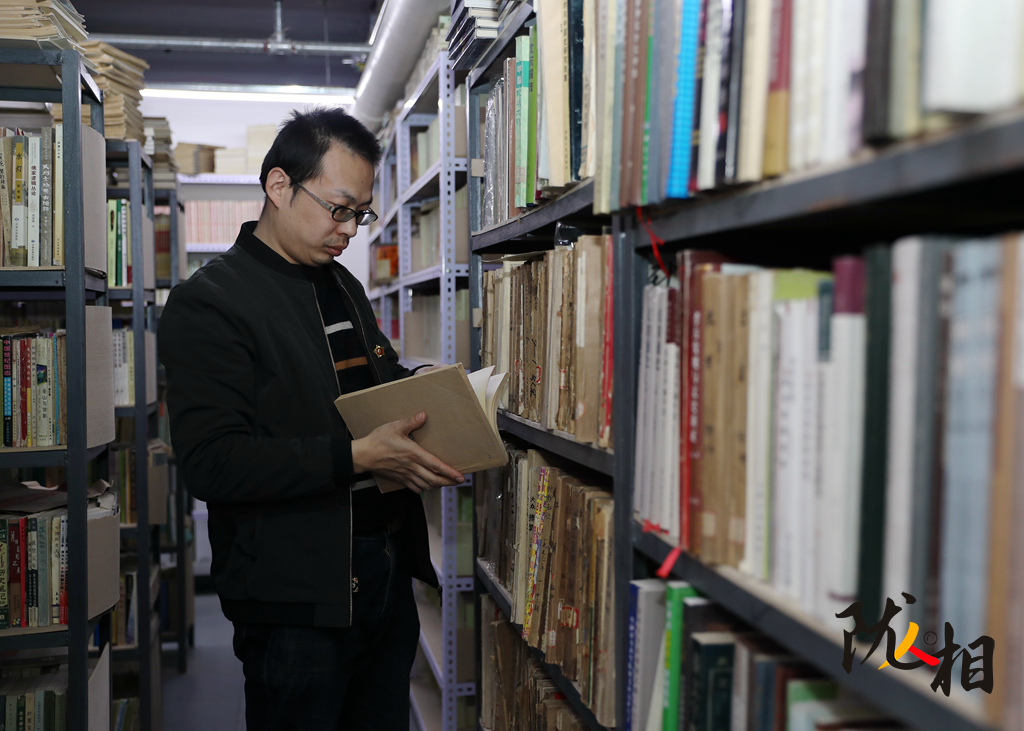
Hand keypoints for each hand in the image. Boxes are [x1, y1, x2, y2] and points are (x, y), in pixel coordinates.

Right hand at [350, 412, 464, 493]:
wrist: (363, 455)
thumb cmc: (378, 440)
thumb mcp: (395, 427)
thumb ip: (411, 422)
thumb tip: (423, 415)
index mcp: (413, 454)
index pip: (436, 465)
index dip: (449, 472)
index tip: (460, 476)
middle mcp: (412, 467)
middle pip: (434, 479)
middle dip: (448, 482)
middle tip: (458, 481)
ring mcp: (406, 475)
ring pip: (426, 485)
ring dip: (438, 486)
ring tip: (446, 483)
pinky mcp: (400, 479)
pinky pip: (415, 488)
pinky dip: (425, 489)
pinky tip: (428, 486)